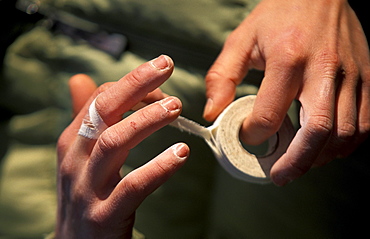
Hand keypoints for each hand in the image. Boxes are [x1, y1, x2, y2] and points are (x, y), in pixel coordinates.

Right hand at [56, 55, 189, 237]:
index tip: (160, 81)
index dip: (130, 85)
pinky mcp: (105, 215)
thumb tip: (79, 80)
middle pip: (103, 111)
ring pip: (114, 142)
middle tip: (165, 66)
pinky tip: (181, 153)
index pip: (99, 99)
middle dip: (135, 84)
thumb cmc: (85, 195)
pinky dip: (158, 167)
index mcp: (71, 142)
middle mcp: (75, 160)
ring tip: (176, 107)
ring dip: (147, 120)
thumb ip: (83, 119)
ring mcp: (87, 188)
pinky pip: (133, 186)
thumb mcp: (79, 156)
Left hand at [203, 0, 368, 185]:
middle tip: (279, 176)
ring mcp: (350, 75)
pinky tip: (326, 148)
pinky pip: (363, 122)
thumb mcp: (242, 39)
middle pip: (317, 130)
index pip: (271, 113)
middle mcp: (324, 68)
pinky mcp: (365, 78)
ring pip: (344, 132)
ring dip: (321, 157)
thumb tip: (213, 112)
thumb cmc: (280, 14)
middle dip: (296, 161)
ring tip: (300, 164)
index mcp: (288, 58)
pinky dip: (345, 143)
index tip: (246, 136)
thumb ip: (222, 77)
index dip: (253, 133)